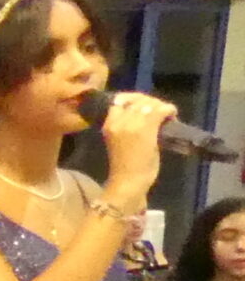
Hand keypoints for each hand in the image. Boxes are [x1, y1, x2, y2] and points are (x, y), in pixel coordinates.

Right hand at [99, 92, 174, 206]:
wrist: (128, 181)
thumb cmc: (124, 166)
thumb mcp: (118, 141)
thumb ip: (125, 127)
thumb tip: (142, 114)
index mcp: (108, 124)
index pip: (120, 101)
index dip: (133, 100)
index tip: (143, 106)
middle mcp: (118, 120)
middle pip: (136, 100)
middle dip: (150, 101)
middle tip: (159, 110)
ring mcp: (132, 124)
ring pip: (149, 103)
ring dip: (160, 105)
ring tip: (166, 113)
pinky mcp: (147, 129)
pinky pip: (161, 111)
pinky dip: (169, 110)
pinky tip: (172, 115)